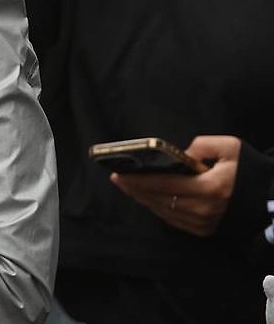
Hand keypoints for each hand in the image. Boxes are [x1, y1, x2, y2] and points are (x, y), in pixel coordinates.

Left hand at [111, 135, 241, 236]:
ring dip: (143, 199)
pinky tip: (147, 198)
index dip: (139, 180)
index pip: (164, 183)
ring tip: (128, 186)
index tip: (120, 174)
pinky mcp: (204, 231)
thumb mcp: (230, 148)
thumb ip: (203, 145)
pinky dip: (157, 209)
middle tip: (118, 178)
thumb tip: (180, 152)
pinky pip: (173, 220)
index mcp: (209, 188)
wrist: (271, 200)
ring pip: (163, 212)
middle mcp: (203, 209)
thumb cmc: (249, 170)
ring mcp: (203, 223)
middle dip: (135, 189)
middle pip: (159, 199)